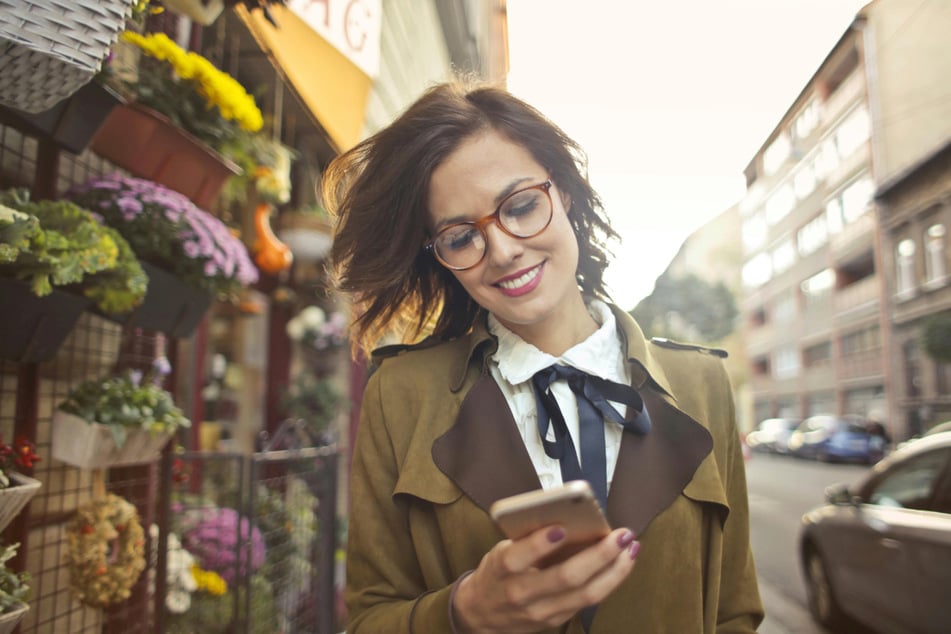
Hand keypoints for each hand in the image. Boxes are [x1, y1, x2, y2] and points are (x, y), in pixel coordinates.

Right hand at [451, 525, 639, 632]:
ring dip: (614, 571)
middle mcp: (522, 593)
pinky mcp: (556, 620)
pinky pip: (589, 601)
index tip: (560, 527)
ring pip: (585, 595)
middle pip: (565, 578)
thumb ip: (527, 539)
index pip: (519, 558)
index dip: (539, 544)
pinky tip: (622, 563)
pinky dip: (609, 581)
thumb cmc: (496, 573)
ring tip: (631, 548)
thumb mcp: (500, 550)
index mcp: (501, 569)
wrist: (481, 616)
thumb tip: (567, 516)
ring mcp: (541, 612)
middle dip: (598, 555)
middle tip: (621, 535)